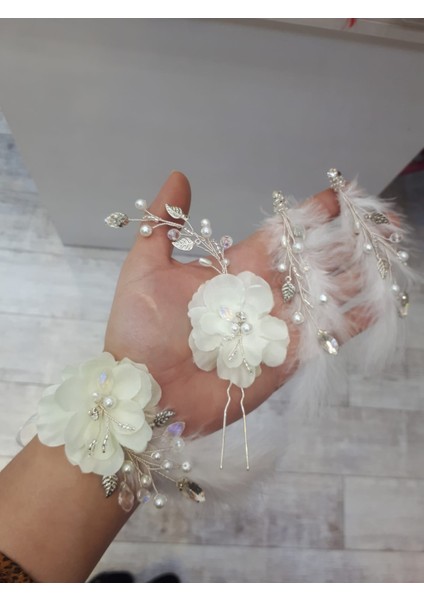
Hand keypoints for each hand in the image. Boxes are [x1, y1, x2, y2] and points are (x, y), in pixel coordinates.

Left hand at [104, 172, 366, 434]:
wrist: (143, 392)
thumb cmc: (139, 332)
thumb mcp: (144, 269)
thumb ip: (161, 223)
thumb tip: (180, 176)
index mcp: (233, 270)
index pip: (280, 236)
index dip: (308, 216)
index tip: (337, 196)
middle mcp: (260, 295)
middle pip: (310, 263)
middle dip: (344, 243)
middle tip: (379, 222)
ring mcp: (274, 328)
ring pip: (323, 297)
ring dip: (355, 277)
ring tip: (385, 256)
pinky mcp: (283, 360)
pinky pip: (322, 337)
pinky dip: (350, 321)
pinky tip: (378, 303)